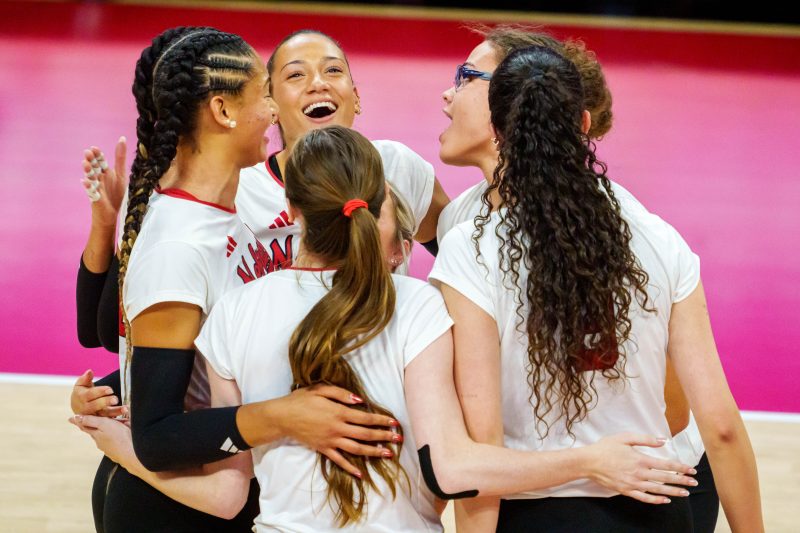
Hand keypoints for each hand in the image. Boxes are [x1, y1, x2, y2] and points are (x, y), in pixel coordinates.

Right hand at [70, 369, 126, 417]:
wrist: (77, 407)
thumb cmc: (82, 393)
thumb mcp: (81, 385)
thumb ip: (85, 378)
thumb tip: (89, 371)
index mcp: (81, 398)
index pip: (90, 394)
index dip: (100, 392)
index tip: (110, 389)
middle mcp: (86, 408)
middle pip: (95, 406)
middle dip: (106, 402)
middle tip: (116, 399)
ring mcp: (93, 416)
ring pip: (104, 415)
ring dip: (115, 412)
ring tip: (125, 409)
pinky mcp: (100, 421)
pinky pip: (109, 420)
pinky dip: (118, 418)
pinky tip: (126, 415)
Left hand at [70, 414, 134, 468]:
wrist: (133, 453)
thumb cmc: (119, 438)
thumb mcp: (104, 425)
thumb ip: (90, 421)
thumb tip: (75, 417)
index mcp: (96, 435)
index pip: (85, 426)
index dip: (79, 421)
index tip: (70, 418)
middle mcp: (101, 442)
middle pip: (97, 430)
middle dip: (98, 424)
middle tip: (99, 418)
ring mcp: (110, 447)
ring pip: (109, 434)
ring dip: (113, 427)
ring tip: (121, 422)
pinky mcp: (119, 449)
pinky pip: (118, 438)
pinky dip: (121, 432)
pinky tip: (127, 430)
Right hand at [81, 137, 126, 227]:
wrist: (113, 213)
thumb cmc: (116, 194)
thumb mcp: (121, 174)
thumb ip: (120, 158)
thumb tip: (122, 138)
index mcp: (105, 172)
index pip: (100, 161)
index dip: (97, 155)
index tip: (93, 148)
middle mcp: (99, 179)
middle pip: (94, 167)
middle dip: (91, 160)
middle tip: (87, 152)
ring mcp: (96, 188)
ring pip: (91, 178)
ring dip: (88, 171)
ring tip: (85, 164)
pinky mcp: (95, 198)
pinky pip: (91, 192)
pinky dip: (88, 187)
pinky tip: (84, 181)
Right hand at [275, 384, 401, 476]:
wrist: (282, 417)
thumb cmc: (301, 400)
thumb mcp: (321, 390)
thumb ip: (341, 394)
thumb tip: (360, 401)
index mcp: (339, 412)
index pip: (366, 418)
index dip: (382, 420)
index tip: (394, 422)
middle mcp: (337, 428)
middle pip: (365, 434)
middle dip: (383, 437)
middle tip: (398, 439)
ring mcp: (330, 441)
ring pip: (356, 449)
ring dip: (373, 452)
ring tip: (387, 454)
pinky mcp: (323, 449)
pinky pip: (339, 460)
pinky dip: (350, 467)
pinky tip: (361, 473)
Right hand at [584, 433, 697, 503]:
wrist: (588, 462)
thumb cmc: (605, 448)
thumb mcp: (625, 438)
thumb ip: (645, 439)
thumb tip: (662, 440)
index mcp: (640, 459)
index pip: (666, 465)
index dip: (680, 467)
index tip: (691, 469)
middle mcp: (639, 473)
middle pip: (665, 478)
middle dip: (681, 481)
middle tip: (694, 482)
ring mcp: (633, 484)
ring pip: (657, 490)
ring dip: (673, 492)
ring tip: (685, 493)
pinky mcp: (626, 490)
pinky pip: (644, 498)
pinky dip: (656, 500)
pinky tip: (665, 500)